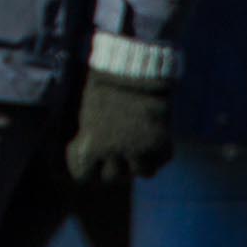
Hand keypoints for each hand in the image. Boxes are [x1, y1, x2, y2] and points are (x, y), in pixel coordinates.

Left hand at [66, 70, 173, 184]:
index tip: (89, 158)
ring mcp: (140, 151)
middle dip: (112, 163)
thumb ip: (93, 141)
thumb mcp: (89, 117)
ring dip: (138, 160)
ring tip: (136, 141)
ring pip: (141, 173)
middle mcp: (114, 154)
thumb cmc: (105, 89)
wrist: (133, 69)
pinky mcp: (162, 145)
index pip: (85, 175)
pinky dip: (157, 151)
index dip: (87, 167)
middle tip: (115, 146)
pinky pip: (161, 160)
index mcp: (91, 146)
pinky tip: (152, 135)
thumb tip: (98, 161)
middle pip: (112, 177)